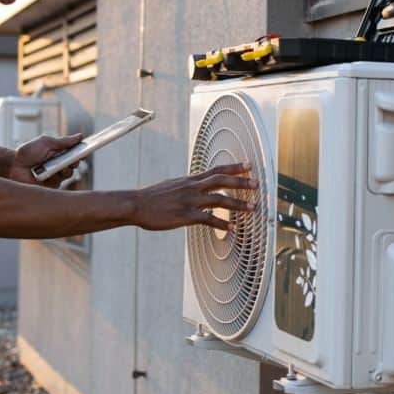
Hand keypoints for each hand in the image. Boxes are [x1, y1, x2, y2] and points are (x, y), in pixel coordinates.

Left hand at [9, 132, 84, 187]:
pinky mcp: (50, 186)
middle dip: (75, 161)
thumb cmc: (27, 153)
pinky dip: (56, 177)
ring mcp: (56, 176)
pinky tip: (50, 174)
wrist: (13, 166)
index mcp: (60, 154)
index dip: (81, 152)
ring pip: (68, 174)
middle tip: (74, 160)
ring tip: (59, 167)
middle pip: (74, 164)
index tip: (86, 150)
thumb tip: (80, 136)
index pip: (75, 153)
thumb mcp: (46, 143)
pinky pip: (59, 183)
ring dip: (65, 169)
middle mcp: (60, 165)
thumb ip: (63, 141)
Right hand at [133, 162, 256, 231]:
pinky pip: (208, 220)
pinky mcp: (185, 215)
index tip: (249, 164)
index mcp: (190, 180)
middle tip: (257, 183)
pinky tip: (232, 229)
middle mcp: (192, 187)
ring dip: (238, 204)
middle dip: (241, 181)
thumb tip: (198, 186)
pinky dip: (222, 224)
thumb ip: (188, 186)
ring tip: (253, 208)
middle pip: (222, 180)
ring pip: (219, 199)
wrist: (136, 204)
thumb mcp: (172, 186)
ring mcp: (190, 201)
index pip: (216, 169)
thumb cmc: (153, 197)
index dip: (234, 166)